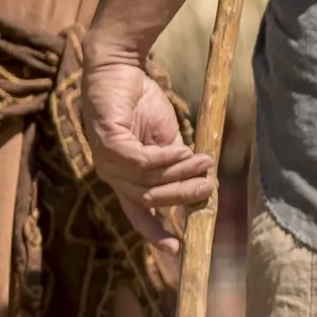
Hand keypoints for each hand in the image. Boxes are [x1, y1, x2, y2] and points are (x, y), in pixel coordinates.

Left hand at [79, 38, 208, 251]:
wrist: (119, 67)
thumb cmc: (139, 102)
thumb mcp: (164, 140)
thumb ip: (174, 164)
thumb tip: (200, 187)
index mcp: (123, 178)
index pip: (137, 213)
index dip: (154, 232)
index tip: (177, 249)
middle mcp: (111, 175)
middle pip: (150, 200)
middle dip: (183, 196)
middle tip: (209, 185)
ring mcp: (106, 160)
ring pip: (149, 182)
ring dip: (180, 173)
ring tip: (203, 160)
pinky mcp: (108, 142)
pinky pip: (142, 162)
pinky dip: (166, 159)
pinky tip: (182, 149)